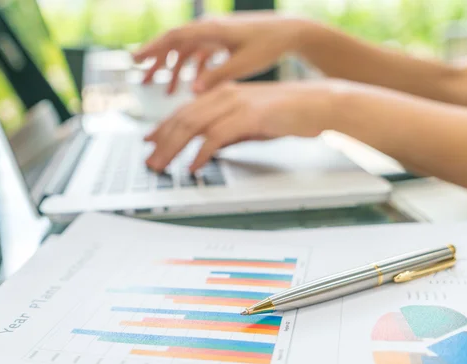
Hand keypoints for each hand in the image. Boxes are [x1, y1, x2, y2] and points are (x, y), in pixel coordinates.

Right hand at [133, 13, 307, 93]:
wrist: (290, 33)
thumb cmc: (269, 46)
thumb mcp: (243, 65)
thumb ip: (216, 77)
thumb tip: (192, 91)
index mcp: (211, 31)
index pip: (174, 37)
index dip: (152, 48)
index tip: (134, 59)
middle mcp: (209, 29)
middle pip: (174, 42)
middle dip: (155, 59)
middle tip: (138, 74)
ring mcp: (214, 34)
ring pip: (184, 50)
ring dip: (171, 68)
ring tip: (159, 89)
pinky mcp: (221, 41)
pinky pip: (197, 54)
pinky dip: (189, 70)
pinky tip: (185, 87)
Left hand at [145, 81, 336, 171]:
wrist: (317, 104)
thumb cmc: (286, 114)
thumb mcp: (248, 121)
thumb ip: (226, 132)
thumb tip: (206, 149)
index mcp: (222, 93)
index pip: (184, 111)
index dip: (163, 127)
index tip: (149, 141)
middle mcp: (224, 95)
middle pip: (183, 118)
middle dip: (162, 142)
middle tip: (150, 161)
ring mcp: (235, 103)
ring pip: (193, 125)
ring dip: (173, 148)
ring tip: (162, 165)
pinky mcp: (248, 116)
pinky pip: (216, 136)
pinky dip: (201, 153)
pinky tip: (193, 166)